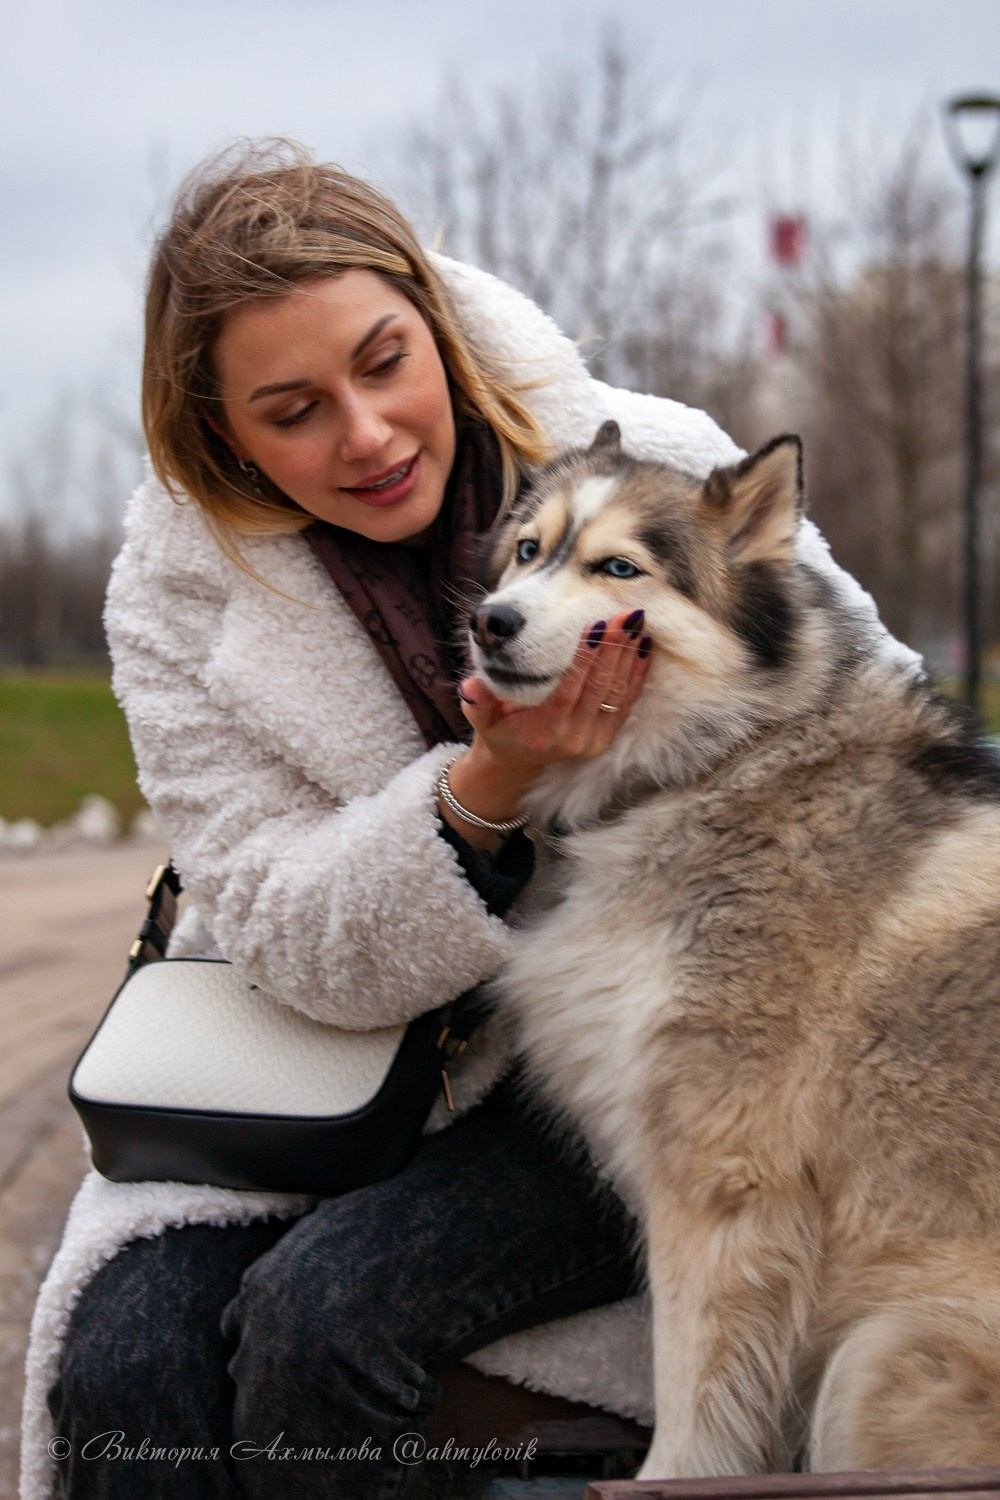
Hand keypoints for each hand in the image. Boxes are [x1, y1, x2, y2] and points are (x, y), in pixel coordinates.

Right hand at [438, 610, 650, 847]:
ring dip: (629, 657)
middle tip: (624, 615)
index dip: (583, 661)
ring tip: (636, 623)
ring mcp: (593, 741)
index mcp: (542, 733)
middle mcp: (572, 739)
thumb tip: (472, 686)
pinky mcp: (607, 738)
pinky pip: (627, 703)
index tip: (595, 627)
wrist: (517, 761)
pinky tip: (644, 647)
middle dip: (614, 649)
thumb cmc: (498, 728)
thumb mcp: (481, 717)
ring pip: (617, 694)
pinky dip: (637, 674)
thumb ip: (478, 701)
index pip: (567, 692)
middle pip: (598, 689)